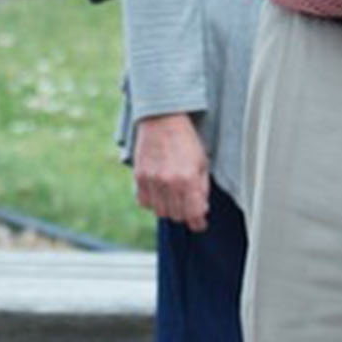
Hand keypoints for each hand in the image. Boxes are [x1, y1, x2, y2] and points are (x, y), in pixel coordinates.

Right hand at [132, 113, 210, 231]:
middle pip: (177, 216)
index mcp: (188, 179)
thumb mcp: (202, 161)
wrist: (162, 118)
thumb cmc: (185, 139)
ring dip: (169, 208)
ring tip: (173, 197)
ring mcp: (152, 180)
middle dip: (185, 214)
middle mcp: (170, 183)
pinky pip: (144, 202)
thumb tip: (201, 210)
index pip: (194, 215)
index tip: (200, 223)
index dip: (199, 223)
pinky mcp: (139, 176)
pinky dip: (152, 202)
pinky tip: (159, 192)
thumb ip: (202, 188)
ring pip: (160, 212)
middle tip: (187, 204)